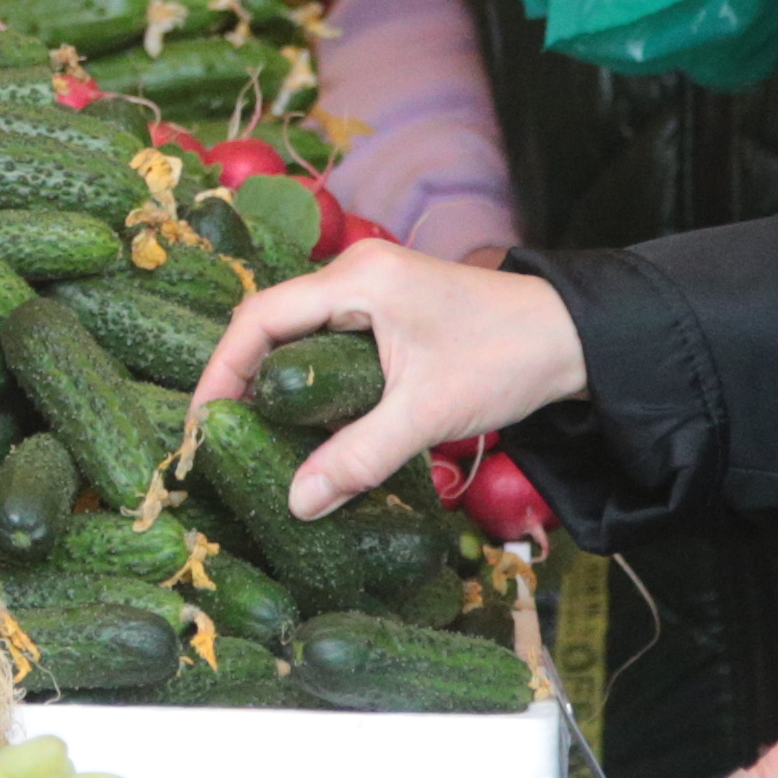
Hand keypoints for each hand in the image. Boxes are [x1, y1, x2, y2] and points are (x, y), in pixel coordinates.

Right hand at [192, 240, 586, 517]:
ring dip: (272, 383)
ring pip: (298, 336)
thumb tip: (297, 504)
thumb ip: (359, 457)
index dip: (221, 371)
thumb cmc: (506, 358)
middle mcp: (355, 273)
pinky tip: (302, 424)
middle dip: (239, 380)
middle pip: (270, 324)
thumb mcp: (428, 412)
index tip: (201, 424)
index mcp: (357, 279)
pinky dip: (306, 382)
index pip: (260, 318)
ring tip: (249, 437)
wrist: (576, 339)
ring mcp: (372, 291)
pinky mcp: (388, 314)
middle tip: (217, 437)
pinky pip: (326, 344)